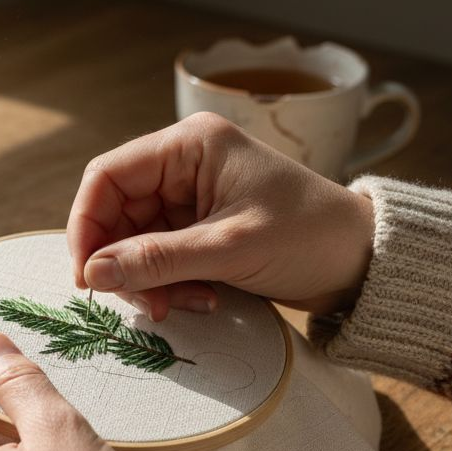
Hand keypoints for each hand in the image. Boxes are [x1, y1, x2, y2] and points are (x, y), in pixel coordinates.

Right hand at [68, 112, 374, 318]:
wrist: (364, 261)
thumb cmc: (311, 236)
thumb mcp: (230, 248)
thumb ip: (158, 259)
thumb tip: (93, 272)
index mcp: (191, 145)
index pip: (108, 176)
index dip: (88, 224)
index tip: (87, 274)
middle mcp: (186, 165)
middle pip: (118, 213)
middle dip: (125, 262)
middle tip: (146, 303)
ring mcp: (194, 198)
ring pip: (137, 241)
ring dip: (150, 280)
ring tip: (185, 305)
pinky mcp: (204, 229)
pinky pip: (163, 257)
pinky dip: (171, 284)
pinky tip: (202, 300)